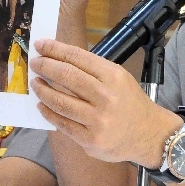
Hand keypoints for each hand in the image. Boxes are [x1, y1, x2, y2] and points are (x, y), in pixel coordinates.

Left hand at [30, 38, 180, 166]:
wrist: (150, 134)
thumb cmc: (130, 102)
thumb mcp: (119, 78)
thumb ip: (93, 70)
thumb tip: (59, 59)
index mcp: (113, 76)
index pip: (78, 58)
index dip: (56, 50)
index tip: (40, 45)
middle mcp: (105, 97)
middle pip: (66, 77)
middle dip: (45, 67)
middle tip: (34, 63)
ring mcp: (97, 120)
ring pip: (60, 102)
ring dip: (43, 91)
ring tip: (35, 84)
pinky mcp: (90, 140)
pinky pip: (63, 124)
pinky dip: (48, 112)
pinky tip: (42, 106)